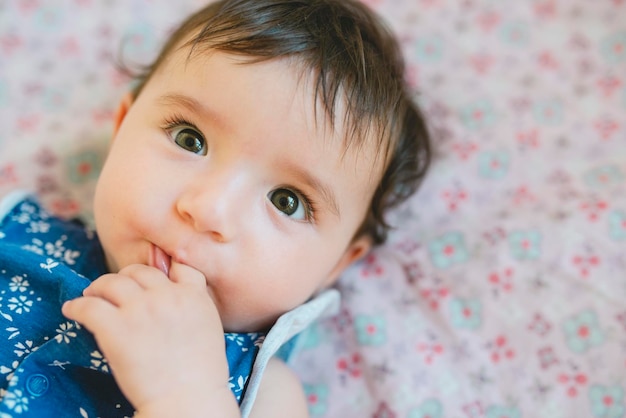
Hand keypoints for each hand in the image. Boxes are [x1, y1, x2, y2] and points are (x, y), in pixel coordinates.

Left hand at [62, 263, 237, 415]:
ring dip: (98, 287)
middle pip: (138, 270)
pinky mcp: (115, 328)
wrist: (187, 398)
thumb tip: (177, 296)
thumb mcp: (210, 326)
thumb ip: (195, 304)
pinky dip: (77, 307)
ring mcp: (140, 309)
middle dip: (125, 277)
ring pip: (110, 282)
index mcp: (193, 295)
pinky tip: (72, 311)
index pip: (177, 264)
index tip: (149, 275)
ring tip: (90, 295)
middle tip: (114, 289)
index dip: (161, 266)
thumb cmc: (202, 372)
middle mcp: (166, 295)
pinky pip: (88, 307)